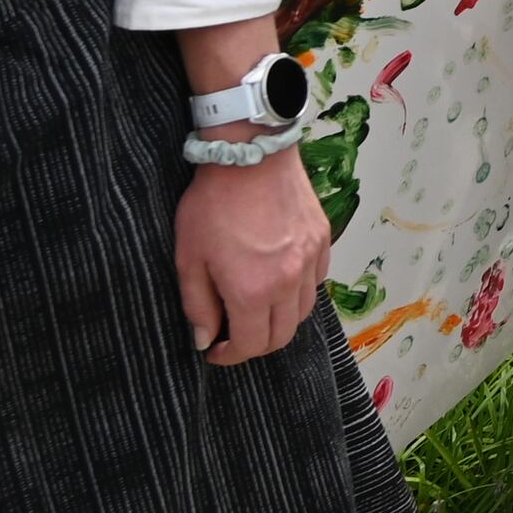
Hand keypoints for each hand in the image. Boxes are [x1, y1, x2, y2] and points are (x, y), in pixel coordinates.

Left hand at [175, 151, 331, 362]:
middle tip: (235, 335)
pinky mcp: (323, 240)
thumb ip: (198, 305)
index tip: (214, 350)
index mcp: (252, 291)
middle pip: (283, 335)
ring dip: (280, 320)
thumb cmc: (212, 205)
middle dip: (256, 344)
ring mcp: (311, 260)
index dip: (230, 356)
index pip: (250, 344)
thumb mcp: (189, 258)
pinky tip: (279, 279)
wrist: (251, 156)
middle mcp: (289, 282)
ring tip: (257, 309)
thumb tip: (205, 339)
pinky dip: (299, 291)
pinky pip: (317, 280)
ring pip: (304, 311)